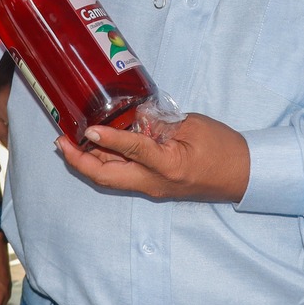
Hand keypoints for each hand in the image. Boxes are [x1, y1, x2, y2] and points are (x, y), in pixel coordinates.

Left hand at [56, 113, 249, 201]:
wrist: (243, 176)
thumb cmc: (223, 147)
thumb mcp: (192, 126)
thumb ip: (159, 123)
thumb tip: (132, 117)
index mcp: (168, 166)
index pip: (132, 151)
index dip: (108, 139)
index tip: (88, 129)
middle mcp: (154, 182)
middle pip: (106, 176)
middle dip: (79, 160)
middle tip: (61, 141)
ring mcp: (152, 188)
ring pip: (110, 178)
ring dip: (88, 162)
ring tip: (69, 143)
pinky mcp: (153, 186)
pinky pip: (122, 176)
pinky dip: (105, 162)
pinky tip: (96, 148)